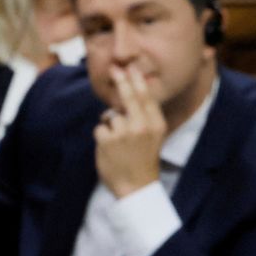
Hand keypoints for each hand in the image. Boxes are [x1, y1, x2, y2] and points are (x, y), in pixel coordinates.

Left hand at [94, 64, 166, 198]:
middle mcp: (142, 126)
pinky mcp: (107, 141)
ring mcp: (124, 133)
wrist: (137, 187)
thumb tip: (130, 94)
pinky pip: (100, 129)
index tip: (131, 68)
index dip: (138, 81)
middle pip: (129, 98)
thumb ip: (146, 116)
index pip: (146, 97)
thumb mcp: (154, 136)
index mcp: (156, 124)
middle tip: (114, 69)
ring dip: (110, 126)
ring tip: (119, 143)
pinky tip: (110, 149)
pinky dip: (102, 137)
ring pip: (111, 116)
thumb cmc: (144, 158)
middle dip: (121, 81)